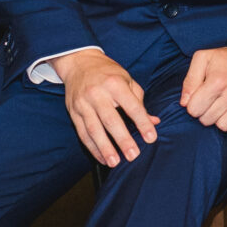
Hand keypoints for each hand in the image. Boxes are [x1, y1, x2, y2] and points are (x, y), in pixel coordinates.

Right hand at [58, 48, 157, 166]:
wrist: (79, 63)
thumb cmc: (109, 73)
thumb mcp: (128, 81)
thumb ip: (140, 102)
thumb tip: (154, 122)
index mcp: (115, 84)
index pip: (131, 106)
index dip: (142, 122)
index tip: (151, 138)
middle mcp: (97, 93)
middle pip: (111, 120)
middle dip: (122, 140)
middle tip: (133, 155)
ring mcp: (82, 103)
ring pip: (93, 129)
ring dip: (105, 148)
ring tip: (115, 162)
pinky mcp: (73, 111)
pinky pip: (82, 133)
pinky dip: (92, 147)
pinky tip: (102, 158)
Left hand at [182, 46, 226, 134]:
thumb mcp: (204, 58)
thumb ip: (190, 80)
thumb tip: (184, 103)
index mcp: (217, 81)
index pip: (194, 110)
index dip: (193, 105)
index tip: (199, 98)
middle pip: (207, 120)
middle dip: (204, 113)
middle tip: (210, 102)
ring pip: (223, 126)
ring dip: (218, 120)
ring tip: (220, 108)